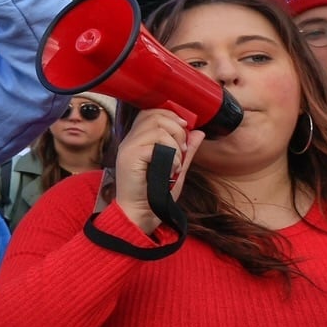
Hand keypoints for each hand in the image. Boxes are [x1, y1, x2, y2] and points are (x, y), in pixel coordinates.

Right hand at [113, 107, 201, 236]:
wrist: (140, 214)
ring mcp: (129, 148)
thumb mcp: (177, 168)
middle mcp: (130, 140)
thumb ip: (185, 150)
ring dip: (175, 145)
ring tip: (176, 163)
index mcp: (138, 140)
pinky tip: (171, 170)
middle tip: (182, 150)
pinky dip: (171, 158)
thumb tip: (198, 132)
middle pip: (155, 115)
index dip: (171, 115)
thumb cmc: (155, 194)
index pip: (151, 112)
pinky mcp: (130, 157)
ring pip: (158, 128)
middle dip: (177, 129)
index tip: (184, 130)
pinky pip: (156, 145)